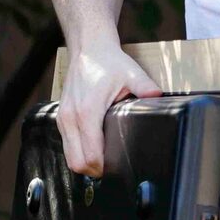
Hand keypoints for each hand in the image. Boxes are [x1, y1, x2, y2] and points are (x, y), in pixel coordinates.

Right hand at [55, 41, 162, 176]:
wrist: (89, 48)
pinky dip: (78, 152)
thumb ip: (146, 88)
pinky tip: (94, 148)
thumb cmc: (109, 62)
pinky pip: (67, 145)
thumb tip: (158, 98)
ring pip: (69, 157)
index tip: (118, 167)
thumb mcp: (132, 74)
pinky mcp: (61, 117)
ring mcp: (63, 118)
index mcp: (87, 112)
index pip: (91, 155)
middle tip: (113, 167)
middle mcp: (71, 118)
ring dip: (85, 163)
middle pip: (77, 163)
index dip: (104, 167)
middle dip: (95, 170)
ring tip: (105, 160)